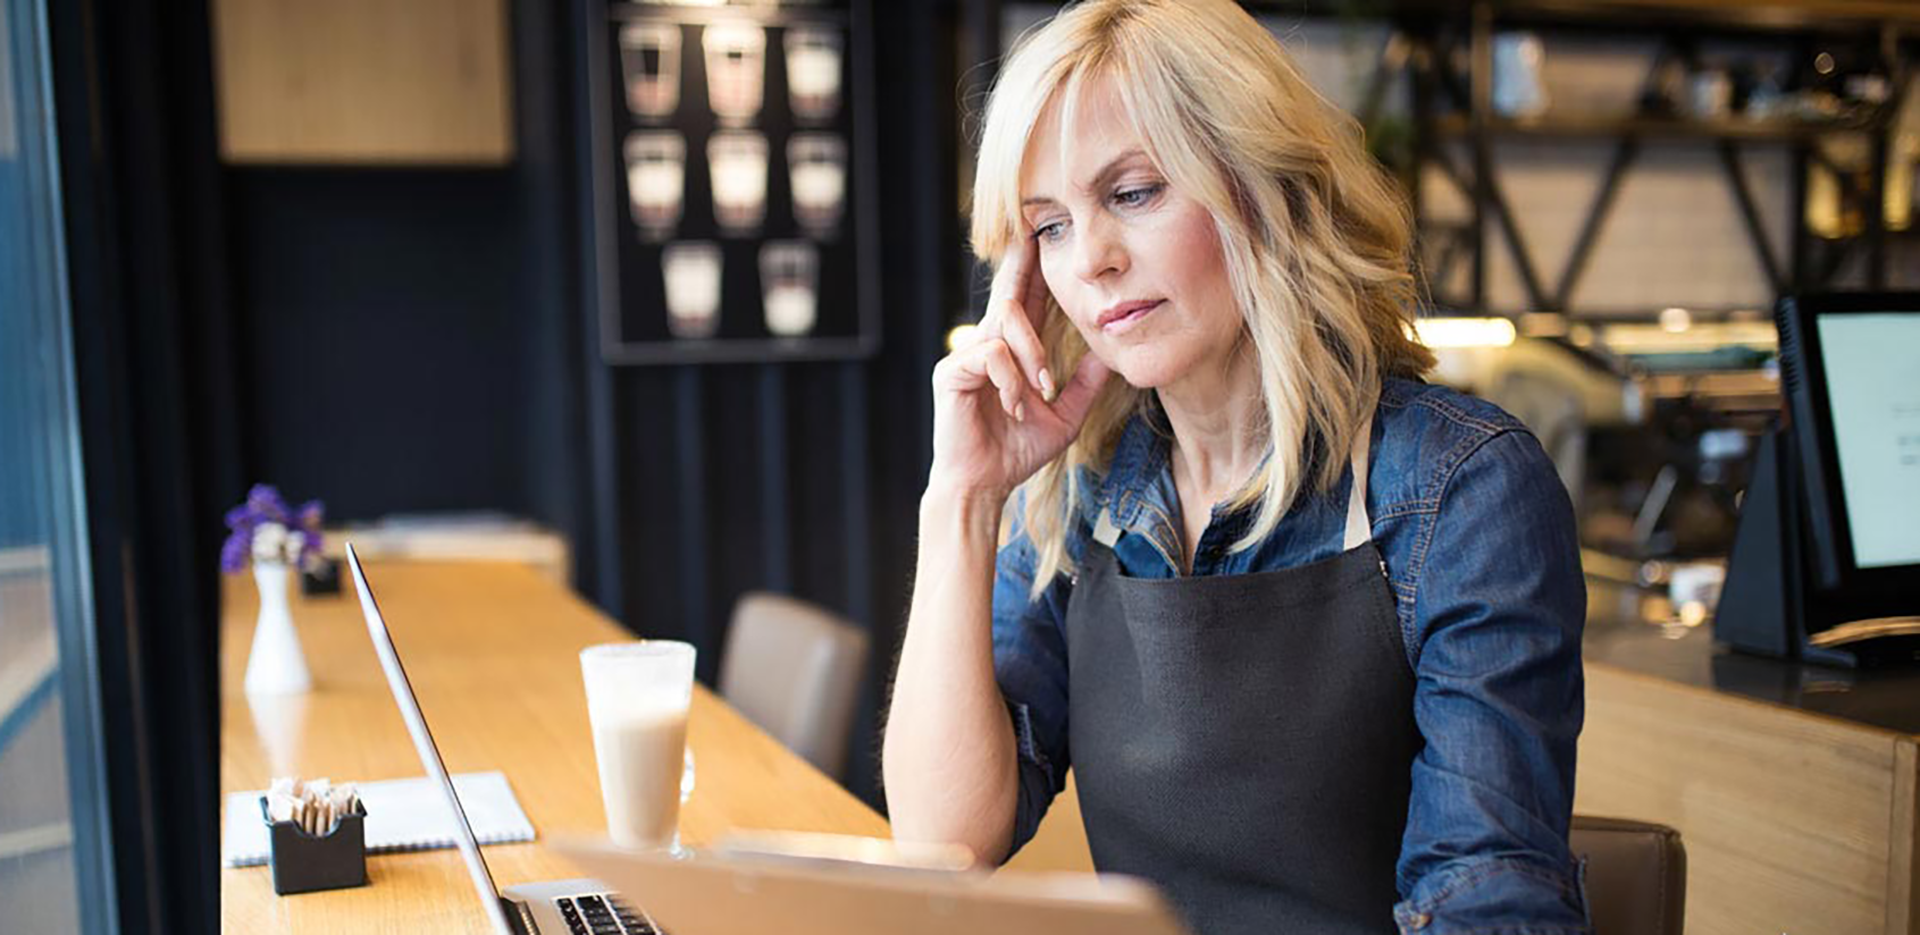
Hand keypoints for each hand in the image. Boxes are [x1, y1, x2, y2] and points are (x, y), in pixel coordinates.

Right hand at [928, 233, 1111, 503]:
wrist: (985, 484)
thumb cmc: (1017, 451)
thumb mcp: (1064, 416)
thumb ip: (1084, 384)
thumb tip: (1111, 354)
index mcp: (1012, 352)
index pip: (1027, 301)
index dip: (1036, 270)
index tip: (1048, 237)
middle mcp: (986, 346)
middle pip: (1008, 292)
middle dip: (1023, 263)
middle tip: (1035, 230)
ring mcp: (967, 356)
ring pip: (1005, 324)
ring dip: (1032, 354)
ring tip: (1042, 389)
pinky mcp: (952, 373)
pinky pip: (991, 355)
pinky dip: (1011, 379)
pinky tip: (1016, 406)